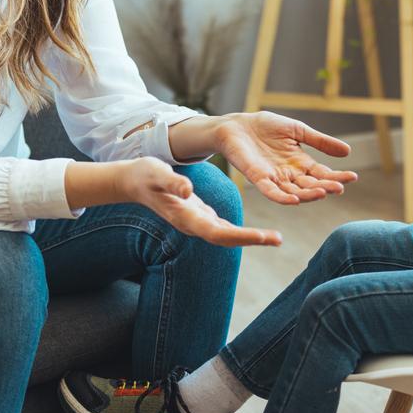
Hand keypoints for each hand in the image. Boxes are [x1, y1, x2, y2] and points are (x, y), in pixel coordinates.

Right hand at [123, 157, 282, 246]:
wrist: (134, 181)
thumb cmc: (145, 175)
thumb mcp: (157, 173)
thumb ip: (172, 182)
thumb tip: (188, 191)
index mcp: (185, 217)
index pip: (217, 232)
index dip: (240, 236)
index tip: (262, 236)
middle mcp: (192, 224)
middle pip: (226, 238)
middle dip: (252, 240)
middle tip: (278, 239)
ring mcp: (196, 222)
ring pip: (226, 235)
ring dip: (250, 238)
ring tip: (275, 238)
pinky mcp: (199, 216)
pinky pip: (223, 228)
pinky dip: (241, 232)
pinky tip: (258, 233)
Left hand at [216, 112, 356, 204]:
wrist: (237, 125)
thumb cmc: (266, 127)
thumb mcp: (298, 130)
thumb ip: (320, 141)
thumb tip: (348, 152)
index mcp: (300, 163)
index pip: (322, 174)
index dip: (336, 177)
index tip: (352, 177)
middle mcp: (289, 174)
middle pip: (311, 185)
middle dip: (326, 187)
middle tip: (340, 187)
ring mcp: (274, 178)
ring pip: (295, 192)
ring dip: (309, 194)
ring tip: (324, 192)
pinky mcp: (258, 178)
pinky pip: (271, 192)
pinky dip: (283, 198)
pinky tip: (295, 201)